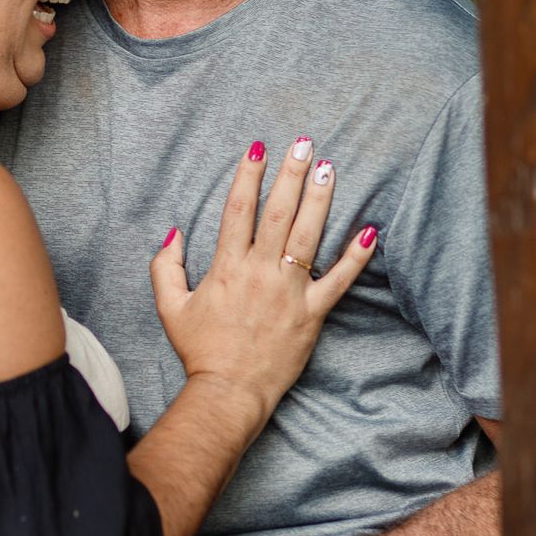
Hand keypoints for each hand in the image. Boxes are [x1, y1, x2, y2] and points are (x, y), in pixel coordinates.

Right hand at [152, 138, 375, 410]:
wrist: (229, 392)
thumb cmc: (200, 351)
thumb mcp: (170, 308)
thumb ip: (165, 267)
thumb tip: (173, 233)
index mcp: (227, 268)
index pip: (238, 211)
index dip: (248, 176)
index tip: (257, 149)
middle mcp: (260, 272)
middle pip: (278, 213)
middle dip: (290, 174)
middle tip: (303, 144)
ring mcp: (290, 292)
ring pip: (308, 236)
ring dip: (319, 199)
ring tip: (329, 168)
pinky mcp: (312, 315)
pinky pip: (338, 281)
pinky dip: (355, 256)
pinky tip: (370, 230)